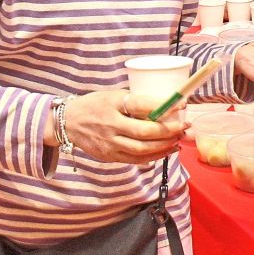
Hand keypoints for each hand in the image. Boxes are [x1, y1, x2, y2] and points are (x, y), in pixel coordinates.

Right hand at [61, 90, 186, 164]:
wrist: (68, 122)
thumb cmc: (96, 105)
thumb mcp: (113, 95)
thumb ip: (136, 101)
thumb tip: (167, 105)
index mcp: (112, 104)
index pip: (142, 105)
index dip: (165, 106)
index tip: (183, 104)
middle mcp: (110, 125)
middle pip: (145, 132)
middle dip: (169, 130)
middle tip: (185, 126)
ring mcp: (109, 143)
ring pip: (142, 149)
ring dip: (164, 146)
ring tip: (179, 139)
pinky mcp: (109, 156)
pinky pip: (135, 159)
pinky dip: (153, 156)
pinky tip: (166, 150)